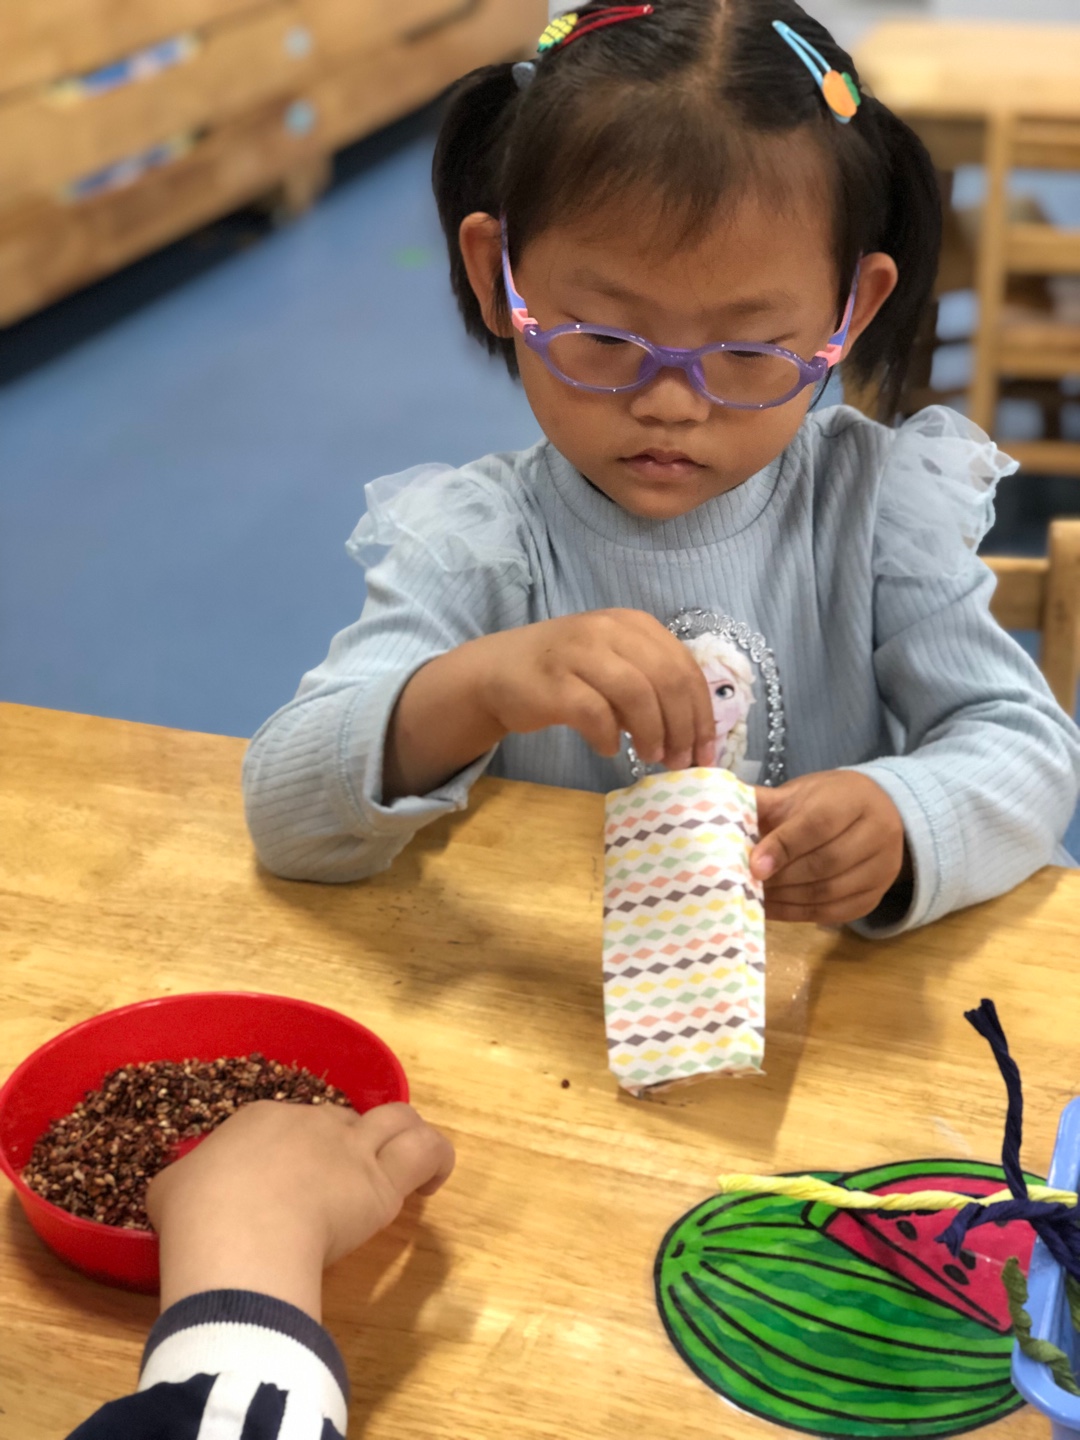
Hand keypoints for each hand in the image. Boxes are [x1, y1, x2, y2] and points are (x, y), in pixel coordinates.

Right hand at [147, 1101, 454, 1319]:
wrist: (233, 1229)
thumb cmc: (195, 1214)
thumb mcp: (170, 1189)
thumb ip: (187, 1184)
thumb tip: (186, 1194)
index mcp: (260, 1118)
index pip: (292, 1125)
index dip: (296, 1151)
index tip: (289, 1184)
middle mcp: (312, 1123)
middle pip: (343, 1123)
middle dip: (346, 1147)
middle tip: (338, 1184)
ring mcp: (350, 1148)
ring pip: (395, 1120)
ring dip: (403, 1136)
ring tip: (404, 1162)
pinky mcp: (380, 1183)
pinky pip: (424, 1152)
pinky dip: (435, 1161)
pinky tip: (431, 1183)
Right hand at [471, 610, 716, 769]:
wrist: (496, 671)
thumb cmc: (564, 673)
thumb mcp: (614, 665)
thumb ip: (651, 686)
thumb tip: (692, 733)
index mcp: (633, 624)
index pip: (685, 667)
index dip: (702, 713)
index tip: (705, 752)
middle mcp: (608, 630)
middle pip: (668, 680)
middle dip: (683, 728)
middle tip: (680, 761)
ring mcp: (579, 652)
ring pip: (638, 694)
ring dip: (652, 733)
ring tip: (650, 757)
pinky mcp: (554, 683)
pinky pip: (595, 714)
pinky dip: (609, 737)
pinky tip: (608, 748)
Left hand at [749, 771, 906, 924]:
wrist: (875, 813)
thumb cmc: (826, 801)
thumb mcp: (797, 793)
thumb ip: (763, 803)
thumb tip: (717, 813)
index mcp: (854, 799)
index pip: (818, 825)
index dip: (783, 846)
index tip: (753, 865)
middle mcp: (878, 833)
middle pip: (825, 863)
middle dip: (782, 877)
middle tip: (748, 883)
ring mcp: (882, 868)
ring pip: (830, 892)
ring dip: (788, 899)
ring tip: (756, 897)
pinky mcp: (875, 896)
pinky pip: (835, 913)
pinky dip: (800, 914)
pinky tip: (774, 909)